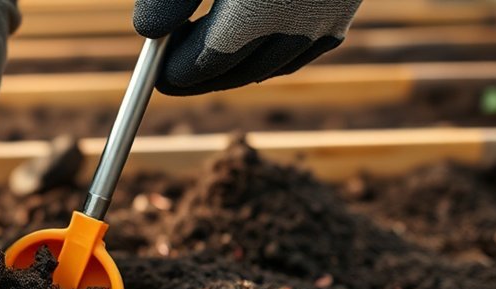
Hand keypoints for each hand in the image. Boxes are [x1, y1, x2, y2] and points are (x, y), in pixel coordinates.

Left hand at [133, 0, 361, 95]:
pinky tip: (253, 41)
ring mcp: (329, 14)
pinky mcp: (346, 5)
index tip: (156, 71)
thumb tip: (149, 32)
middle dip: (203, 74)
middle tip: (172, 68)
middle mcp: (299, 18)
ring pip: (276, 64)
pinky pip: (306, 47)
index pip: (207, 62)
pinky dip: (276, 54)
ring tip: (207, 49)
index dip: (177, 72)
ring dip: (239, 66)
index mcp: (257, 8)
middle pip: (241, 70)